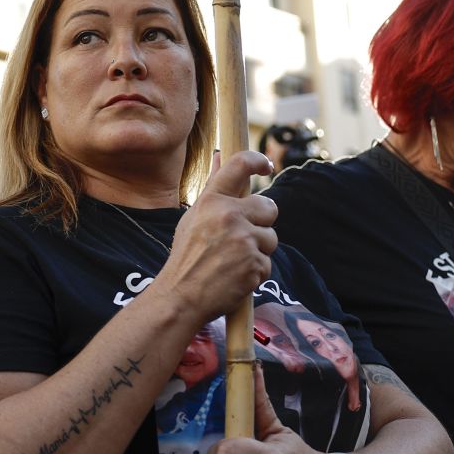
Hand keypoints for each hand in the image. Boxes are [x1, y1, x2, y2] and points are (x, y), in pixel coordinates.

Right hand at [158, 151, 276, 323]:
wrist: (182, 297)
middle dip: (262, 221)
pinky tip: (236, 276)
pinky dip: (256, 271)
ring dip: (259, 250)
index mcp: (212, 201)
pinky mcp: (255, 264)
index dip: (257, 161)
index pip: (240, 164)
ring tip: (234, 260)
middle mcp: (229, 215)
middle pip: (269, 207)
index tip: (266, 165)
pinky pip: (267, 263)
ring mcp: (244, 240)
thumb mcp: (193, 218)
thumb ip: (212, 189)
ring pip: (271, 238)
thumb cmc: (186, 258)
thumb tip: (220, 156)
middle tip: (245, 236)